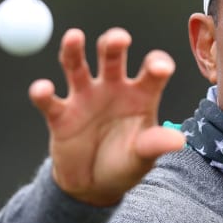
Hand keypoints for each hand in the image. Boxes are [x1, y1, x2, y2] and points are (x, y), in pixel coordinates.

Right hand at [28, 27, 184, 206]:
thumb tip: (179, 140)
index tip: (160, 68)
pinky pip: (49, 101)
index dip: (157, 64)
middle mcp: (113, 88)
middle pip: (112, 56)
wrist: (94, 185)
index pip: (152, 71)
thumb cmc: (125, 163)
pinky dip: (42, 93)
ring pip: (77, 66)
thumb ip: (155, 144)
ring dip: (74, 50)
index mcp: (141, 94)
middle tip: (119, 39)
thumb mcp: (143, 157)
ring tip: (74, 37)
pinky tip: (43, 89)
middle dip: (114, 44)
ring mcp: (85, 97)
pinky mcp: (60, 114)